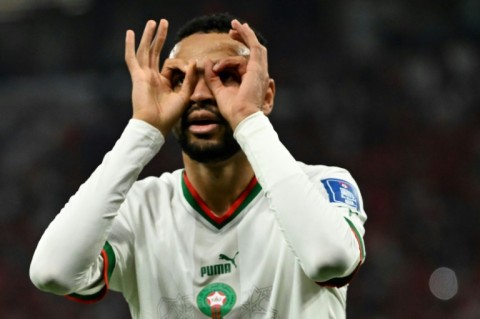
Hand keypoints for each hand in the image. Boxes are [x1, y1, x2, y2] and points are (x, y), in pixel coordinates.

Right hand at [125, 19, 195, 135]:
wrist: (155, 125)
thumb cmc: (169, 116)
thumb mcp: (184, 95)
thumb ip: (189, 79)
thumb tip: (193, 62)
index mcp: (163, 83)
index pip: (169, 65)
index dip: (181, 63)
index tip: (191, 65)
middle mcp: (152, 77)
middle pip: (155, 52)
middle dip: (159, 37)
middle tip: (163, 22)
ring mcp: (144, 76)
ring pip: (145, 51)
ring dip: (149, 36)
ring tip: (152, 22)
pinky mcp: (137, 77)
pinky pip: (132, 58)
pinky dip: (130, 45)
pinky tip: (130, 33)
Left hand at [204, 20, 273, 129]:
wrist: (242, 118)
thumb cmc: (233, 111)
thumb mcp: (219, 91)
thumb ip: (213, 78)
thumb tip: (206, 62)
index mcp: (252, 81)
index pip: (245, 62)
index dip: (234, 56)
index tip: (221, 56)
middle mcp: (259, 75)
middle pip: (255, 51)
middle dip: (244, 38)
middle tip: (231, 30)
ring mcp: (260, 71)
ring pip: (255, 47)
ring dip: (245, 34)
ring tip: (234, 25)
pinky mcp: (257, 68)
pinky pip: (253, 47)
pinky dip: (247, 36)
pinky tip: (238, 28)